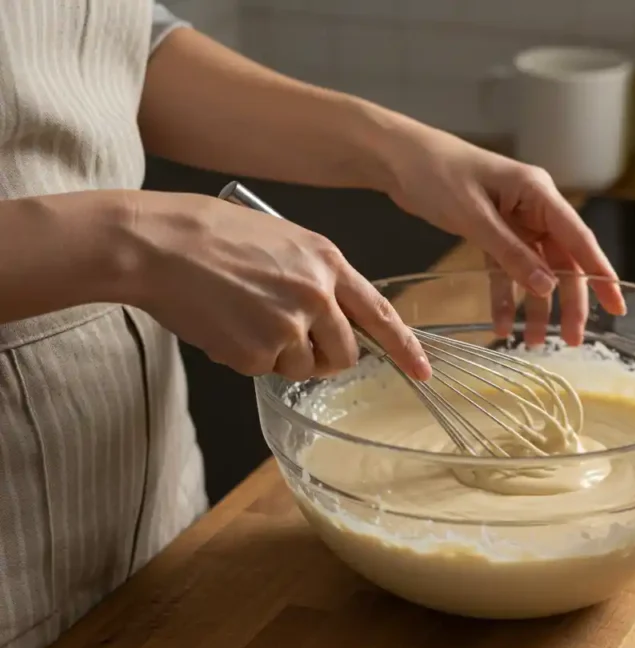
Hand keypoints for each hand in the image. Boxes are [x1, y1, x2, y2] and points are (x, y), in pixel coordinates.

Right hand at [125, 192, 430, 381]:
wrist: (158, 244)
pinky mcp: (258, 351)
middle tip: (292, 342)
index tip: (422, 370)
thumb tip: (331, 315)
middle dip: (325, 357)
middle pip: (346, 353)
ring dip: (280, 357)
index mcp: (327, 261)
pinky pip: (264, 371)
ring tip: (245, 319)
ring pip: (304, 366)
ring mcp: (290, 325)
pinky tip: (224, 326)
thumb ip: (315, 276)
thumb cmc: (209, 235)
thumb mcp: (281, 240)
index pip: (379, 311)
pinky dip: (245, 358)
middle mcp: (317, 294)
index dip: (404, 346)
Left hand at [382, 124, 626, 346]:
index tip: (616, 304)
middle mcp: (534, 208)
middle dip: (568, 302)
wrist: (397, 158)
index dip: (600, 274)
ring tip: (534, 343)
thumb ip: (511, 253)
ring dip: (535, 307)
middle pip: (562, 261)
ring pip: (535, 271)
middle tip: (573, 340)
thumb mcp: (474, 216)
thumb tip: (547, 287)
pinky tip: (501, 325)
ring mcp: (514, 221)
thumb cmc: (436, 173)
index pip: (579, 239)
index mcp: (538, 194)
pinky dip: (505, 296)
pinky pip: (506, 270)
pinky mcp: (493, 231)